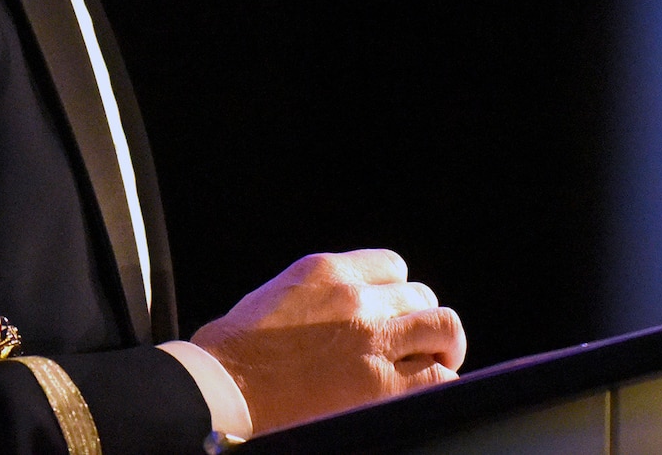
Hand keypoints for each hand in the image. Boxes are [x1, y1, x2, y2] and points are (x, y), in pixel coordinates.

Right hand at [189, 249, 464, 433]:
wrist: (218, 390)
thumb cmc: (232, 354)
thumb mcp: (275, 297)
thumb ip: (319, 296)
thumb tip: (345, 309)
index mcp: (326, 271)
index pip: (392, 267)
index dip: (397, 295)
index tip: (394, 315)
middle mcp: (356, 298)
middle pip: (421, 296)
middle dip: (421, 322)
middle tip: (419, 347)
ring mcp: (373, 340)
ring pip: (442, 327)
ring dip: (443, 347)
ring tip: (437, 365)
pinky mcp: (381, 386)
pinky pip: (437, 378)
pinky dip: (439, 383)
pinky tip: (424, 393)